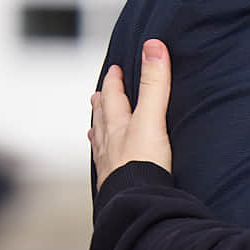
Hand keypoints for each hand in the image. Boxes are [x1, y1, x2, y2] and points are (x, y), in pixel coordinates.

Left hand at [89, 39, 173, 187]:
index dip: (114, 82)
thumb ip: (154, 83)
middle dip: (101, 105)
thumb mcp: (152, 118)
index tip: (114, 70)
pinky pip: (106, 168)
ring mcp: (109, 167)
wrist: (136, 204)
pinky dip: (105, 161)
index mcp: (117, 125)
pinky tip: (106, 167)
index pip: (113, 97)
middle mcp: (109, 144)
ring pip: (100, 144)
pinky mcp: (115, 187)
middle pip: (101, 119)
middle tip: (98, 96)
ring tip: (95, 128)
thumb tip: (153, 45)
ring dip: (99, 132)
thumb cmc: (142, 164)